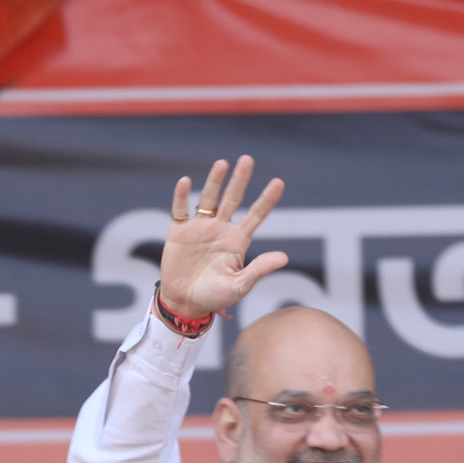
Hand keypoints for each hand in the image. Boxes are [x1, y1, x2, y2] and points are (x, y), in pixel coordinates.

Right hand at [158, 157, 288, 320]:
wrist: (185, 303)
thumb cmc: (215, 297)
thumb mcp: (240, 285)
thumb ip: (259, 269)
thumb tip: (284, 257)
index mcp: (237, 240)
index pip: (256, 215)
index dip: (267, 199)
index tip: (279, 182)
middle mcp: (220, 229)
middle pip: (232, 199)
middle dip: (240, 180)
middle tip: (247, 159)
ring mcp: (200, 228)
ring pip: (208, 199)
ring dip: (215, 182)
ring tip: (222, 164)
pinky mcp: (179, 232)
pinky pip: (180, 210)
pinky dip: (182, 196)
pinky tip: (186, 182)